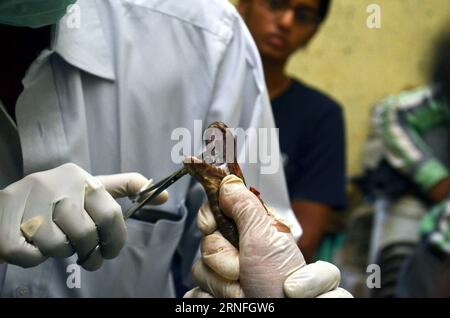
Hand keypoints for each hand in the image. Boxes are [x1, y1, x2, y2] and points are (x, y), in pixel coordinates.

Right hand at [0, 163, 167, 270]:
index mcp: (80, 177)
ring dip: (61, 253)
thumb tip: (163, 196)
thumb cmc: (59, 199)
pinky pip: (30, 256)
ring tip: (58, 244)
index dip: (116, 239)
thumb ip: (125, 189)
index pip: (111, 213)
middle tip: (89, 257)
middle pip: (86, 234)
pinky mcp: (3, 224)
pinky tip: (33, 246)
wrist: (7, 204)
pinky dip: (34, 259)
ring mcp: (27, 202)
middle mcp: (54, 184)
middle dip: (90, 253)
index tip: (112, 251)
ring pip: (58, 246)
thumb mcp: (91, 188)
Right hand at [184, 175, 351, 297]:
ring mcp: (226, 273)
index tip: (212, 225)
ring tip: (244, 289)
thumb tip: (228, 182)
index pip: (217, 209)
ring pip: (200, 268)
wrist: (282, 313)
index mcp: (252, 229)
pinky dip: (211, 297)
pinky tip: (232, 300)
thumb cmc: (283, 282)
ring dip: (221, 283)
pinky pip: (197, 290)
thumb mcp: (267, 237)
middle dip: (222, 258)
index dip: (210, 216)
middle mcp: (238, 249)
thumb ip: (246, 207)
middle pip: (206, 241)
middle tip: (243, 268)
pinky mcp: (216, 293)